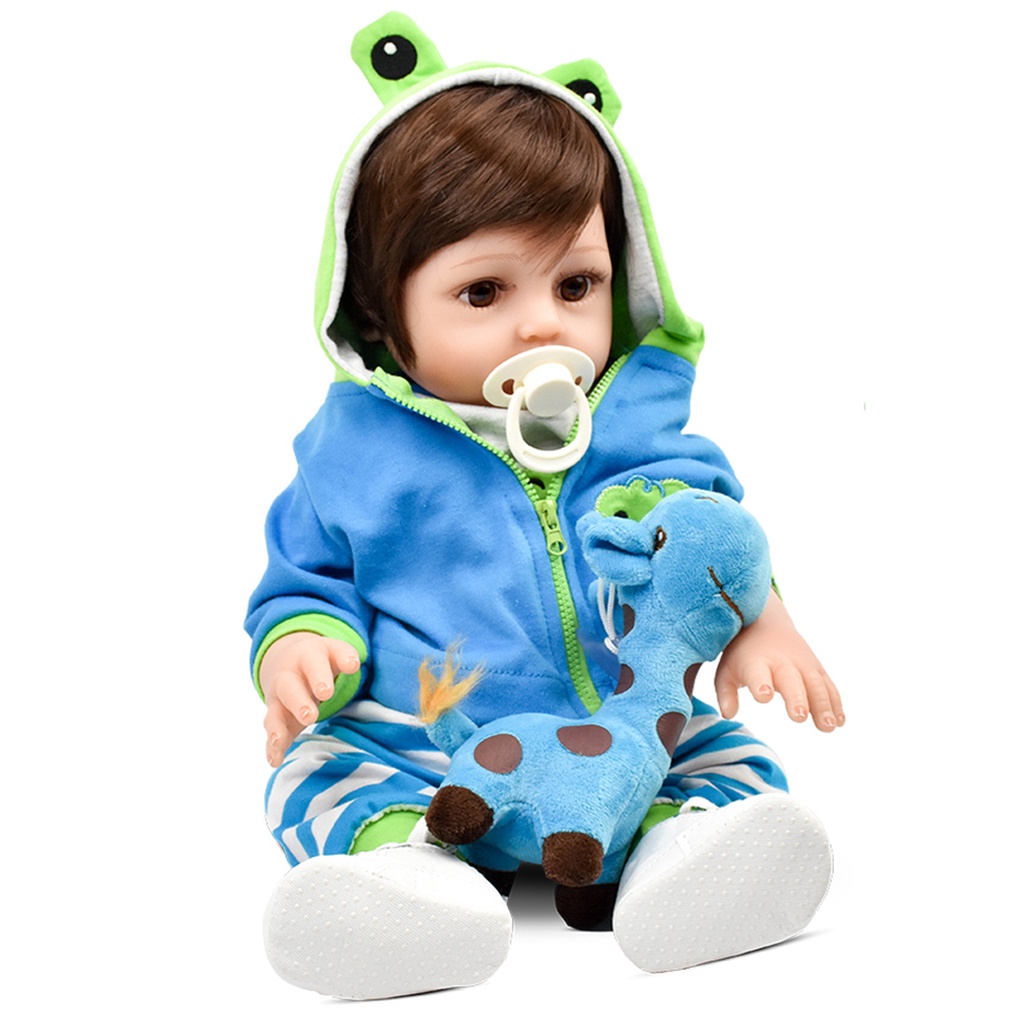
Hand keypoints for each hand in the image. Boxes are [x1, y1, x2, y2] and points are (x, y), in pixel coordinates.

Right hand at [259, 632, 361, 766]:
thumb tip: (353, 664)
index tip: (327, 692)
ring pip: (275, 713)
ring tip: (279, 741)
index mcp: (307, 658)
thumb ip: (345, 656)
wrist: (291, 659)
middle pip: (290, 689)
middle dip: (299, 703)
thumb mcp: (333, 651)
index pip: (313, 665)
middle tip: (310, 716)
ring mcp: (279, 699)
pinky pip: (272, 732)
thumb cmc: (321, 659)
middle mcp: (288, 677)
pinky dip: (272, 747)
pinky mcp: (277, 718)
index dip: (319, 677)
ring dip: (277, 728)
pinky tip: (275, 760)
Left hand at [713, 591, 844, 731]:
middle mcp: (781, 661)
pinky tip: (839, 721)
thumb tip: (728, 715)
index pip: (757, 673)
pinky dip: (835, 702)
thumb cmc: (742, 655)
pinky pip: (828, 685)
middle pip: (791, 680)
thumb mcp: (726, 671)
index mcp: (755, 662)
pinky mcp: (816, 668)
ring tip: (828, 727)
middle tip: (798, 716)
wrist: (764, 622)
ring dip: (823, 705)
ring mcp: (802, 663)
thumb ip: (726, 693)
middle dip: (795, 697)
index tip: (763, 696)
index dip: (761, 684)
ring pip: (815, 684)